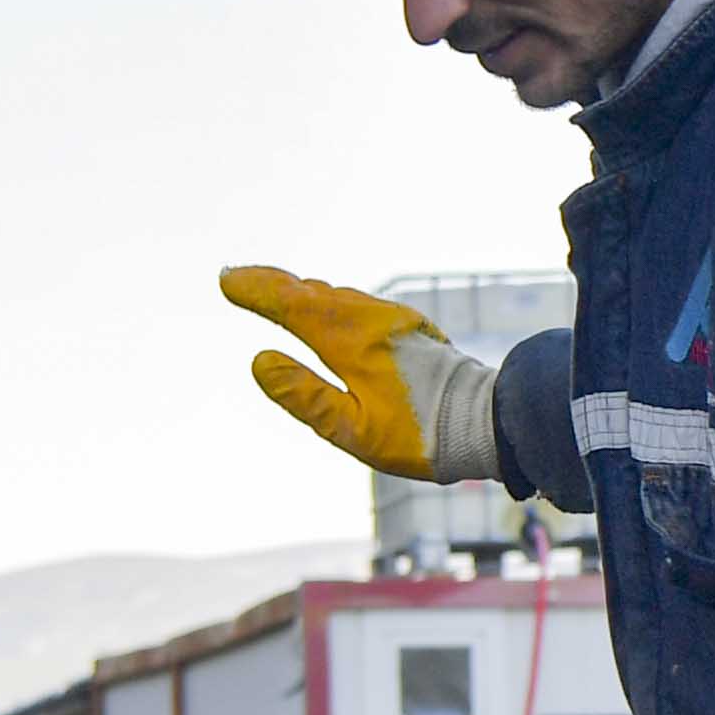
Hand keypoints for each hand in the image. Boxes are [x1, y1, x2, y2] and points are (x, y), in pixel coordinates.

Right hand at [226, 266, 503, 481]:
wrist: (488, 423)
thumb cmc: (421, 436)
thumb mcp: (352, 429)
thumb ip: (305, 395)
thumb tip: (260, 361)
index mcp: (351, 341)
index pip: (292, 305)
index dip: (257, 291)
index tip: (226, 281)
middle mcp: (372, 320)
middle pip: (311, 293)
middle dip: (271, 284)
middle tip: (235, 278)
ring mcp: (393, 321)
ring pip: (336, 297)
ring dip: (300, 291)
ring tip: (271, 291)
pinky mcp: (409, 329)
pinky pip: (357, 305)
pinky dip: (330, 302)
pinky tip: (327, 311)